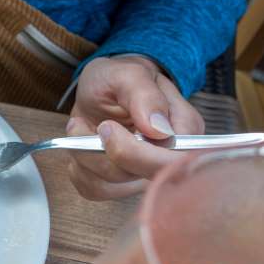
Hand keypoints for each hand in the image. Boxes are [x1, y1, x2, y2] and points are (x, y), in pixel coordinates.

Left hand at [66, 56, 203, 199]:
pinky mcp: (116, 183)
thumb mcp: (129, 74)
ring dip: (86, 155)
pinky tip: (80, 145)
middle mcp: (168, 158)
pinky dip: (78, 168)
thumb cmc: (119, 78)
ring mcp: (142, 174)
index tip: (107, 126)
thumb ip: (146, 97)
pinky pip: (95, 189)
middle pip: (143, 178)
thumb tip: (160, 130)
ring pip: (113, 185)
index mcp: (184, 130)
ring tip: (80, 126)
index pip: (172, 160)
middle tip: (95, 125)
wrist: (100, 87)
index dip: (136, 152)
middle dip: (107, 153)